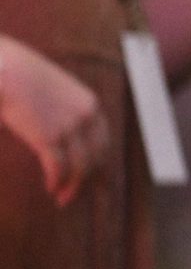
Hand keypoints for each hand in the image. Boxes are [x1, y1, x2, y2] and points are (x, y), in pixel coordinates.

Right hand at [0, 36, 108, 205]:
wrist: (7, 70)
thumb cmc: (23, 78)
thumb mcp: (55, 93)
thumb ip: (63, 111)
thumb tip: (60, 135)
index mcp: (91, 104)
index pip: (102, 141)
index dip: (99, 163)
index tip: (95, 179)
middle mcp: (87, 116)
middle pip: (96, 156)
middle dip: (88, 180)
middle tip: (75, 194)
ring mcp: (70, 126)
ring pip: (80, 167)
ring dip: (72, 186)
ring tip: (62, 198)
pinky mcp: (49, 136)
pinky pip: (58, 167)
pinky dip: (56, 181)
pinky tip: (51, 188)